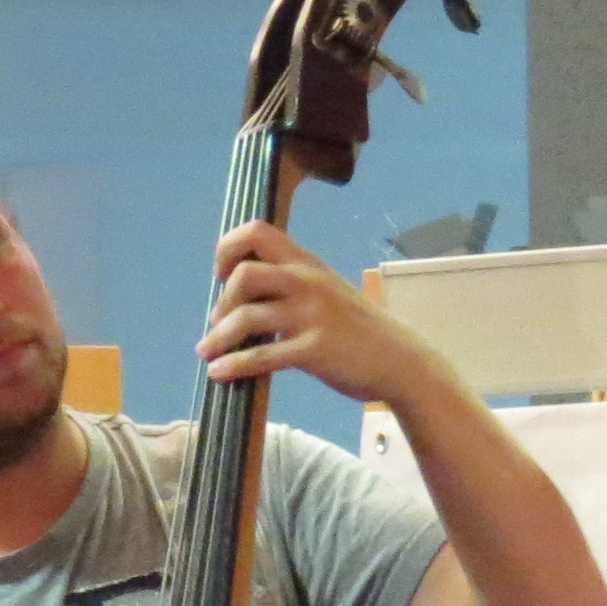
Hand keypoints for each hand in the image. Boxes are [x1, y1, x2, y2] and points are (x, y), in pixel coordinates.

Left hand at [200, 221, 450, 409]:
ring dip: (218, 337)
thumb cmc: (354, 327)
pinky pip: (262, 355)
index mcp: (307, 263)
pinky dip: (233, 365)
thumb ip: (286, 285)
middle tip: (219, 322)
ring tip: (208, 352)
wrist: (398, 359)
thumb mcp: (323, 292)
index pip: (257, 232)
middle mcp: (307, 281)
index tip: (222, 274)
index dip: (228, 249)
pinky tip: (218, 373)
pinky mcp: (314, 349)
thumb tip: (235, 296)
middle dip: (223, 300)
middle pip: (245, 274)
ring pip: (246, 317)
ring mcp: (312, 315)